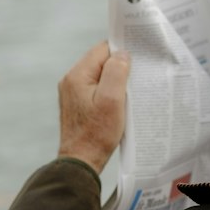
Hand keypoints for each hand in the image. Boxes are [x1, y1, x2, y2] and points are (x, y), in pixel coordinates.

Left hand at [57, 42, 130, 173]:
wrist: (82, 160)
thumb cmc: (97, 133)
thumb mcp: (112, 100)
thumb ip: (116, 72)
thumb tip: (122, 55)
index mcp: (77, 75)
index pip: (102, 49)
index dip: (121, 52)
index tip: (137, 61)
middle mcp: (71, 80)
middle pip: (100, 61)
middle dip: (118, 67)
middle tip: (136, 78)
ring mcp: (72, 92)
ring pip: (98, 75)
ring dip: (114, 81)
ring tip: (128, 93)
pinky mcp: (77, 104)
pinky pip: (95, 88)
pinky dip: (107, 92)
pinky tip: (117, 103)